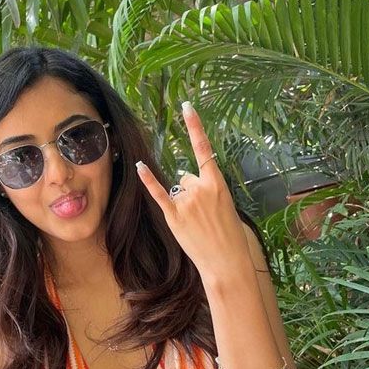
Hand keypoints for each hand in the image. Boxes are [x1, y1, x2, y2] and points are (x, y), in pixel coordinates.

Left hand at [136, 102, 249, 278]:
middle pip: (186, 177)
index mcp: (218, 184)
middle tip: (204, 214)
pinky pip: (159, 192)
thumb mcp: (226, 206)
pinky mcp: (173, 215)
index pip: (204, 150)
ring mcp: (186, 201)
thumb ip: (207, 188)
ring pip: (178, 188)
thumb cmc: (229, 234)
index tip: (186, 107)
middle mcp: (200, 188)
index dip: (195, 127)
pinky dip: (149, 180)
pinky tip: (139, 166)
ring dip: (183, 201)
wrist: (226, 260)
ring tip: (196, 222)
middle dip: (192, 191)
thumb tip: (186, 179)